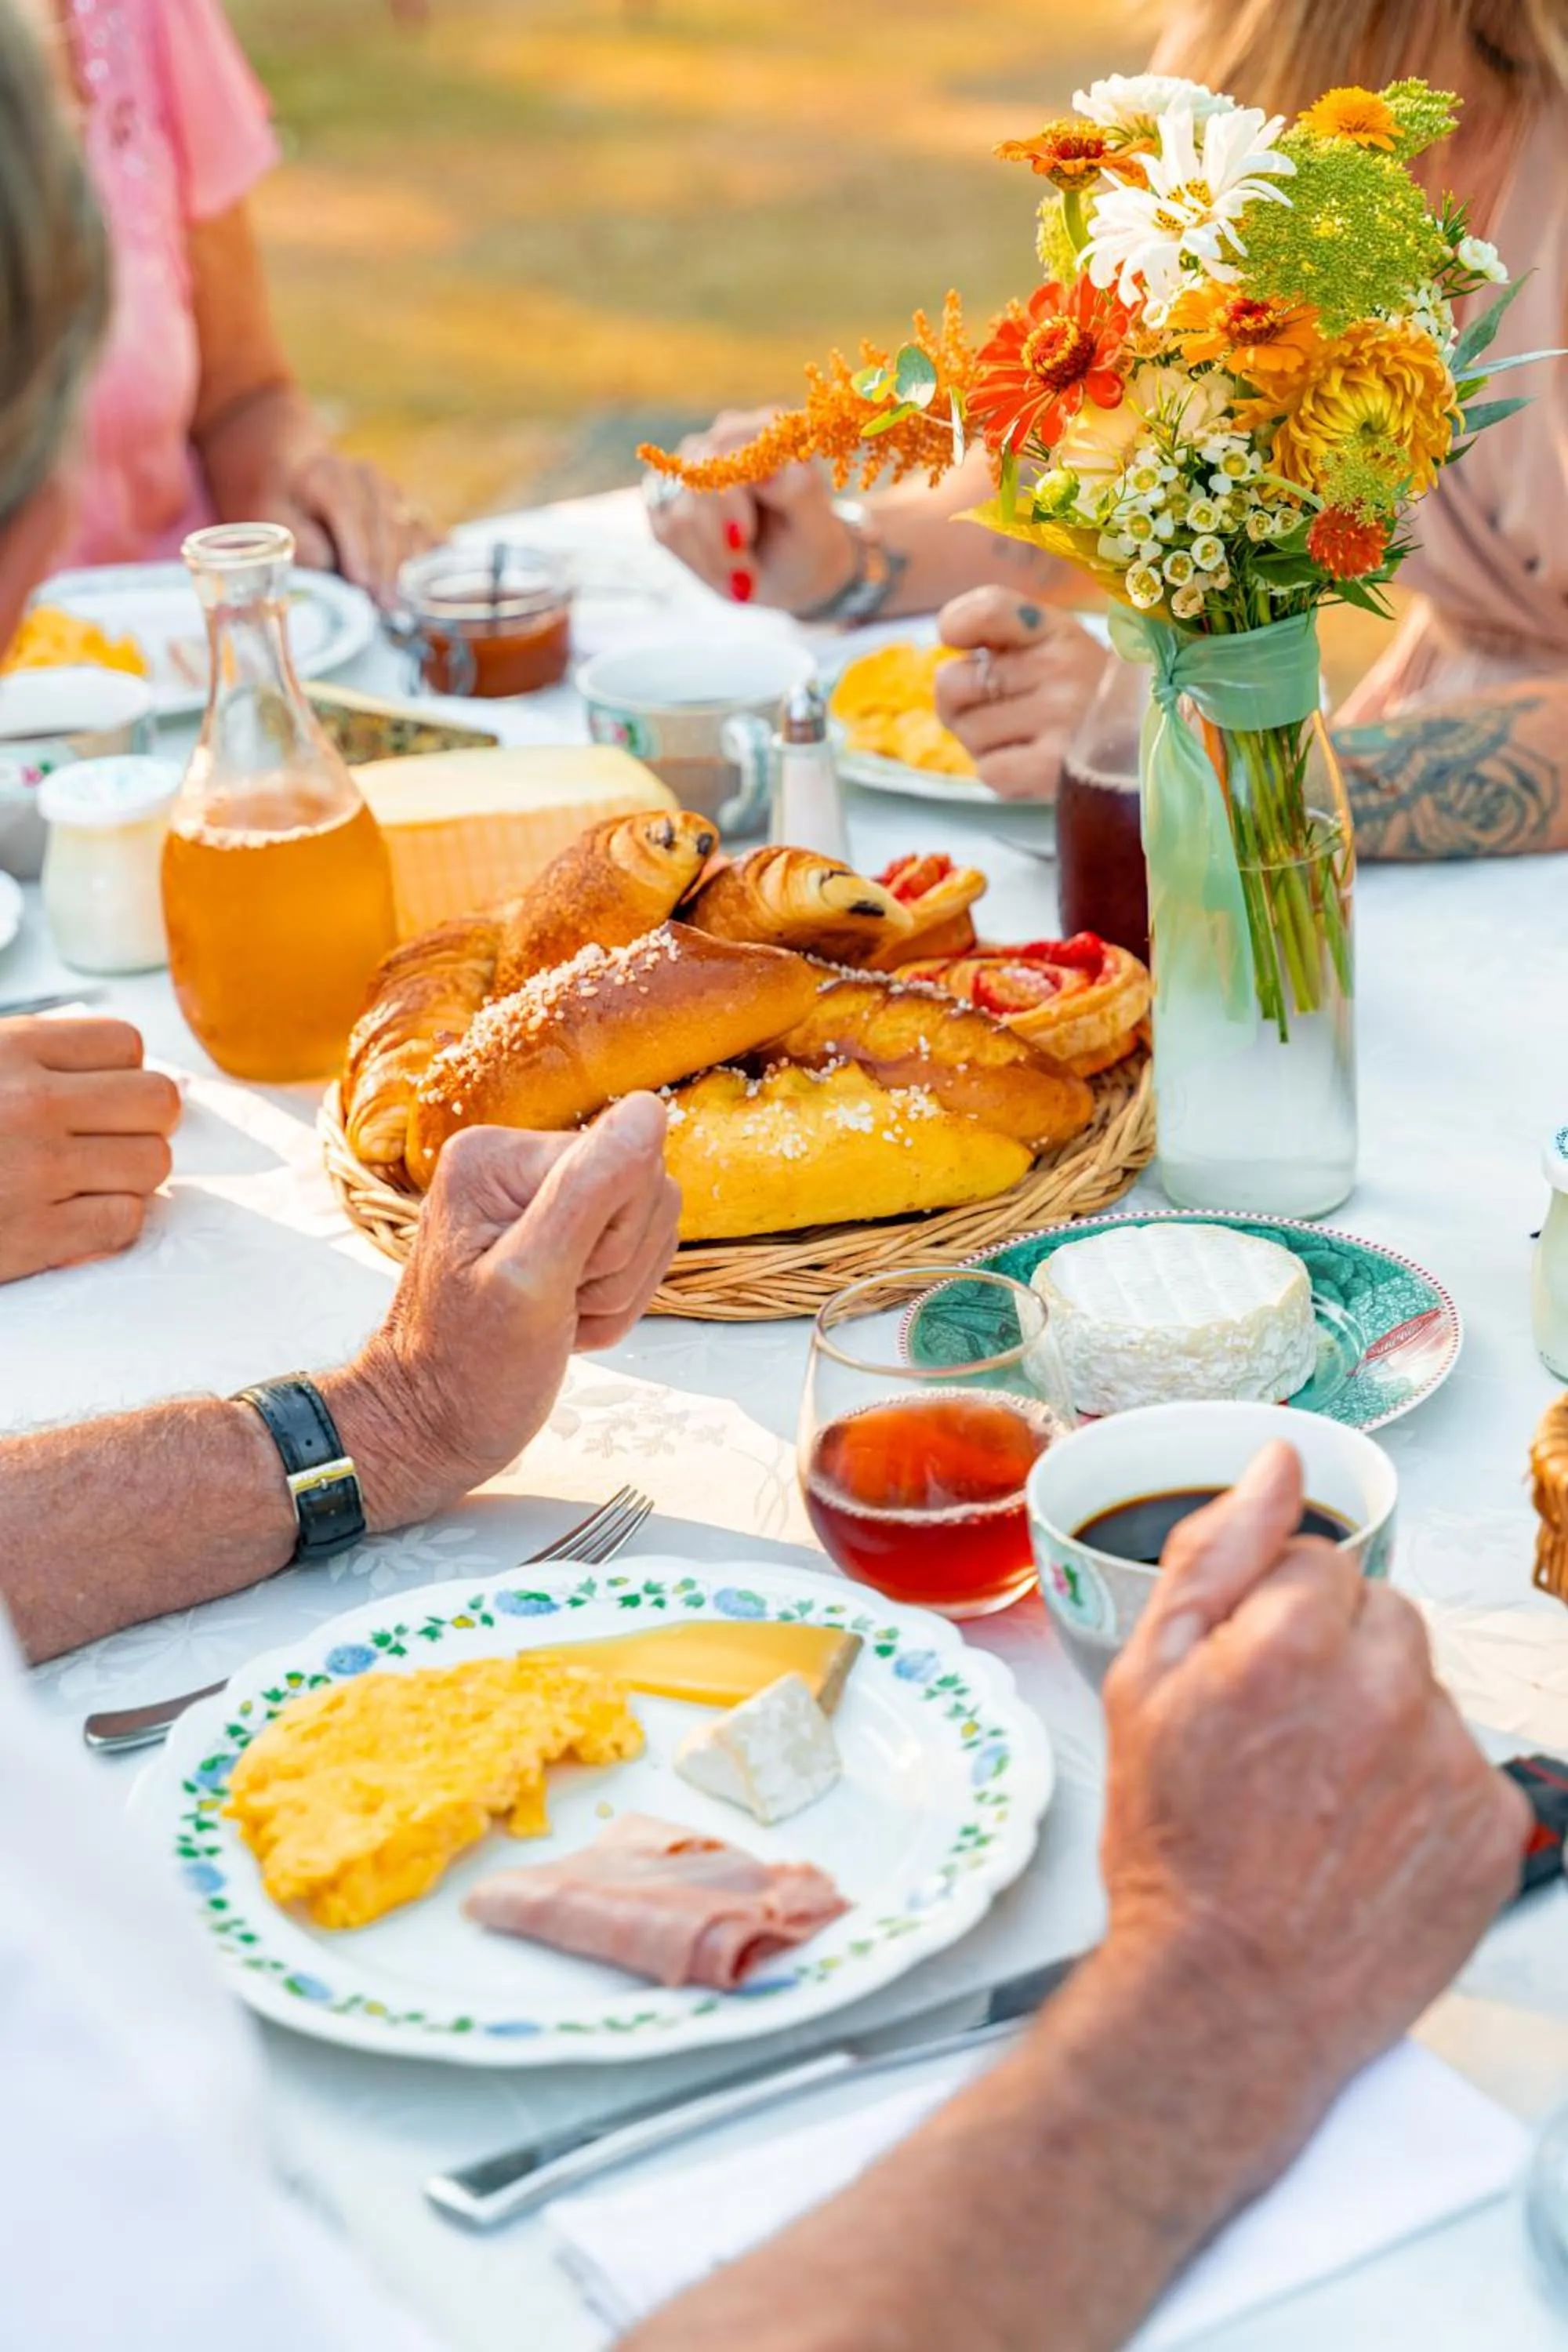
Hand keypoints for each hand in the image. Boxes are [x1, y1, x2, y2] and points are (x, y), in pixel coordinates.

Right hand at [0, 1018, 180, 1282]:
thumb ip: (30, 1056)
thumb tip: (118, 1068)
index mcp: (11, 1052)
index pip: (126, 1045)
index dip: (119, 1072)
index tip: (97, 1094)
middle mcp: (30, 1105)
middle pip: (158, 1101)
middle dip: (141, 1122)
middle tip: (107, 1139)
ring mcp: (37, 1171)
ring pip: (152, 1163)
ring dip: (129, 1175)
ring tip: (86, 1179)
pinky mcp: (35, 1237)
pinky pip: (125, 1221)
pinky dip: (108, 1223)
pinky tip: (71, 1218)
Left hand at [264, 446, 436, 605]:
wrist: (305, 481)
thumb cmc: (288, 509)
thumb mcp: (277, 522)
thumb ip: (304, 543)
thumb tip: (336, 569)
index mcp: (326, 474)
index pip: (348, 508)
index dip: (357, 548)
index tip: (362, 583)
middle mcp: (364, 476)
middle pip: (383, 521)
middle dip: (385, 566)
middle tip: (384, 605)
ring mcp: (392, 490)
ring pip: (408, 528)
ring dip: (407, 568)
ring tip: (401, 604)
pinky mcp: (408, 508)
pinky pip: (425, 533)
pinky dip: (427, 560)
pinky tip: (427, 588)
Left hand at [323, 1096, 679, 1526]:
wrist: (432, 1427)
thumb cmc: (467, 1370)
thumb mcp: (532, 1280)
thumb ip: (590, 1189)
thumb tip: (647, 1109)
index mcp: (499, 1155)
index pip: (627, 1162)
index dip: (615, 1238)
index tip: (561, 1284)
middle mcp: (518, 1164)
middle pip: (645, 1189)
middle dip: (617, 1266)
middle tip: (558, 1305)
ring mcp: (540, 1199)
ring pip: (647, 1225)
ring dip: (617, 1289)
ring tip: (558, 1317)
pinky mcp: (561, 1233)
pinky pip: (634, 1254)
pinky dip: (611, 1303)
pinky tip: (565, 1321)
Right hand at [648, 408, 856, 611]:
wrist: (795, 570)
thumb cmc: (810, 543)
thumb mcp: (817, 524)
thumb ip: (799, 492)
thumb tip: (764, 474)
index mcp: (766, 428)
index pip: (721, 447)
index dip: (725, 498)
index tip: (744, 537)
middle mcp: (725, 437)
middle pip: (693, 480)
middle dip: (717, 537)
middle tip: (747, 570)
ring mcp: (693, 466)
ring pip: (675, 511)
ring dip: (710, 554)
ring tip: (742, 570)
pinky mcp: (671, 497)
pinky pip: (663, 528)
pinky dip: (692, 557)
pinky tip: (720, 566)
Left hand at [935, 587, 1108, 800]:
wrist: (1144, 743)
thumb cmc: (1081, 689)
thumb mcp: (1053, 642)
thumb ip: (1000, 630)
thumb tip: (947, 638)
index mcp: (1059, 629)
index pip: (987, 610)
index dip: (955, 625)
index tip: (955, 639)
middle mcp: (1064, 667)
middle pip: (952, 683)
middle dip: (959, 701)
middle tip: (991, 705)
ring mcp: (1062, 719)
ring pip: (968, 731)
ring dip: (979, 740)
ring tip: (1019, 735)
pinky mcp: (1055, 769)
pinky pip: (989, 770)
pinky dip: (999, 769)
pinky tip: (1029, 760)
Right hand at [1098, 1443, 1529, 2188]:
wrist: (1227, 1998)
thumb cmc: (1175, 1847)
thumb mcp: (1146, 1681)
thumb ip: (1216, 1552)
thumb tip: (1276, 1463)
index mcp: (1297, 1637)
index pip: (1317, 1562)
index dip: (1269, 1620)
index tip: (1245, 1684)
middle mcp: (1391, 1688)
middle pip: (1383, 1617)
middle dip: (1336, 1657)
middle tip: (1279, 1743)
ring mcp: (1452, 1761)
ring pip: (1426, 1689)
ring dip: (1382, 1720)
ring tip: (1320, 1799)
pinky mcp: (1494, 1828)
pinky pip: (1465, 1765)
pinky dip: (1424, 1790)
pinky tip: (1366, 1836)